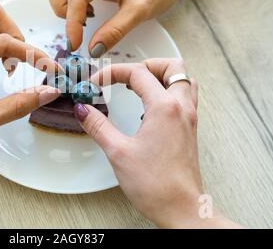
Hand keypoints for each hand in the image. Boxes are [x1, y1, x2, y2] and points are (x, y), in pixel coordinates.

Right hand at [44, 0, 184, 56]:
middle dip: (61, 8)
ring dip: (63, 5)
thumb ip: (115, 31)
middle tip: (81, 25)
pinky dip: (70, 3)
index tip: (75, 45)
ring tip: (86, 18)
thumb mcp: (140, 11)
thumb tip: (92, 50)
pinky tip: (89, 12)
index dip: (72, 23)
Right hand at [73, 59, 240, 227]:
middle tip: (127, 75)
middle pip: (173, 67)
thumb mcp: (118, 151)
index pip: (138, 73)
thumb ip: (98, 125)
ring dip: (162, 76)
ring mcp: (189, 118)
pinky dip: (168, 92)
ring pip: (184, 80)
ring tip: (139, 85)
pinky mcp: (189, 129)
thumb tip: (82, 109)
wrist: (181, 209)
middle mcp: (181, 108)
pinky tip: (149, 107)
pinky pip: (184, 97)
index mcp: (164, 108)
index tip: (96, 82)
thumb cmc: (155, 184)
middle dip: (147, 64)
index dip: (112, 72)